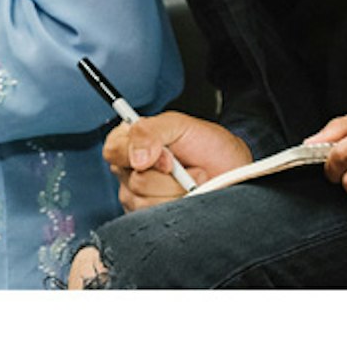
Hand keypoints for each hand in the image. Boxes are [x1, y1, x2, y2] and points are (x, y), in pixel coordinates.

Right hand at [107, 111, 248, 212]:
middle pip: (136, 180)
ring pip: (147, 202)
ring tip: (192, 183)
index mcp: (131, 143)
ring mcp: (136, 199)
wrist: (233, 173)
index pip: (113, 150)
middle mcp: (129, 172)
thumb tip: (137, 158)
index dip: (139, 153)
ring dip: (178, 192)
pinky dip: (180, 206)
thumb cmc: (209, 147)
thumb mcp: (181, 126)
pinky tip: (189, 198)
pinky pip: (158, 219)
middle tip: (186, 168)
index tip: (168, 157)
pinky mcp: (148, 221)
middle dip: (169, 176)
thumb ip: (151, 131)